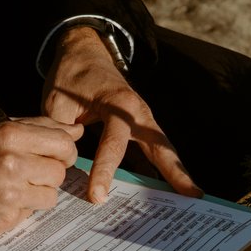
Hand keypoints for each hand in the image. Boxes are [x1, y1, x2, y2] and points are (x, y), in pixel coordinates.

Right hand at [0, 117, 83, 237]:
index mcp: (11, 135)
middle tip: (27, 173)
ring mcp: (9, 194)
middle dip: (48, 173)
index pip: (64, 143)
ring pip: (49, 196)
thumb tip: (76, 131)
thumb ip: (35, 127)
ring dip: (35, 193)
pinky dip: (17, 209)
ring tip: (10, 187)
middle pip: (59, 172)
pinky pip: (29, 214)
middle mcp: (13, 164)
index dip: (63, 151)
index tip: (54, 155)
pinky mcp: (4, 219)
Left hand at [40, 24, 199, 202]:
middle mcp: (138, 113)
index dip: (104, 171)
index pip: (113, 144)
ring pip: (162, 150)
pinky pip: (152, 152)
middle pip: (160, 146)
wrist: (83, 53)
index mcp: (118, 104)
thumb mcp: (57, 102)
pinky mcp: (139, 127)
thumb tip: (62, 168)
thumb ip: (60, 134)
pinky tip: (164, 193)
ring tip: (191, 197)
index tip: (97, 196)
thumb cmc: (70, 77)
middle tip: (193, 196)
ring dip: (176, 173)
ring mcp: (142, 120)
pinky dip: (159, 171)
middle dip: (176, 172)